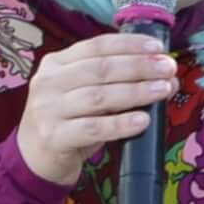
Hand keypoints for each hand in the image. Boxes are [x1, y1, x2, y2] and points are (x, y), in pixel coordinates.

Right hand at [17, 32, 178, 187]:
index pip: (97, 46)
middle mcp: (48, 82)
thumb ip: (115, 83)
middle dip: (139, 66)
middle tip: (168, 69)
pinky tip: (143, 120)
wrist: (35, 159)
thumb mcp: (84, 95)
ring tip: (163, 90)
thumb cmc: (69, 122)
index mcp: (56, 63)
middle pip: (101, 69)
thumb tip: (164, 75)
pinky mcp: (54, 137)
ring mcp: (48, 109)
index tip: (158, 48)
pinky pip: (94, 128)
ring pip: (99, 97)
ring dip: (136, 92)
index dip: (130, 45)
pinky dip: (121, 124)